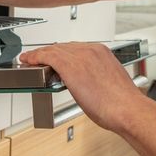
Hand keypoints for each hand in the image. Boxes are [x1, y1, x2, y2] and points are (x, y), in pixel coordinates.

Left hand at [19, 42, 144, 132]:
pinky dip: (35, 57)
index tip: (54, 57)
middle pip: (63, 47)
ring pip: (53, 50)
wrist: (126, 109)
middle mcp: (91, 50)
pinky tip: (28, 61)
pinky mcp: (70, 66)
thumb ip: (96, 77)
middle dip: (49, 52)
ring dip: (39, 54)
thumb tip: (87, 84)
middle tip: (38, 58)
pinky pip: (47, 56)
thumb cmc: (121, 103)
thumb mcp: (109, 83)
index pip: (75, 47)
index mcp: (102, 52)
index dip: (61, 52)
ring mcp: (80, 56)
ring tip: (29, 59)